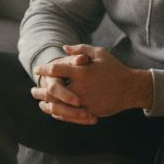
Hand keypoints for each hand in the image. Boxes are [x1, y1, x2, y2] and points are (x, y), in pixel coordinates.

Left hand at [35, 44, 152, 116]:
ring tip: (40, 102)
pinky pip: (69, 115)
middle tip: (33, 90)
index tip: (38, 70)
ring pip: (58, 106)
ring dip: (46, 104)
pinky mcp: (89, 112)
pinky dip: (58, 114)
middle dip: (40, 90)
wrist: (131, 88)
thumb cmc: (114, 69)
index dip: (44, 69)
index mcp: (82, 72)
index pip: (56, 70)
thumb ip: (80, 50)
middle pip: (53, 91)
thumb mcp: (99, 54)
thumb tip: (64, 48)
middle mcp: (80, 88)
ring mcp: (84, 102)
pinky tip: (53, 111)